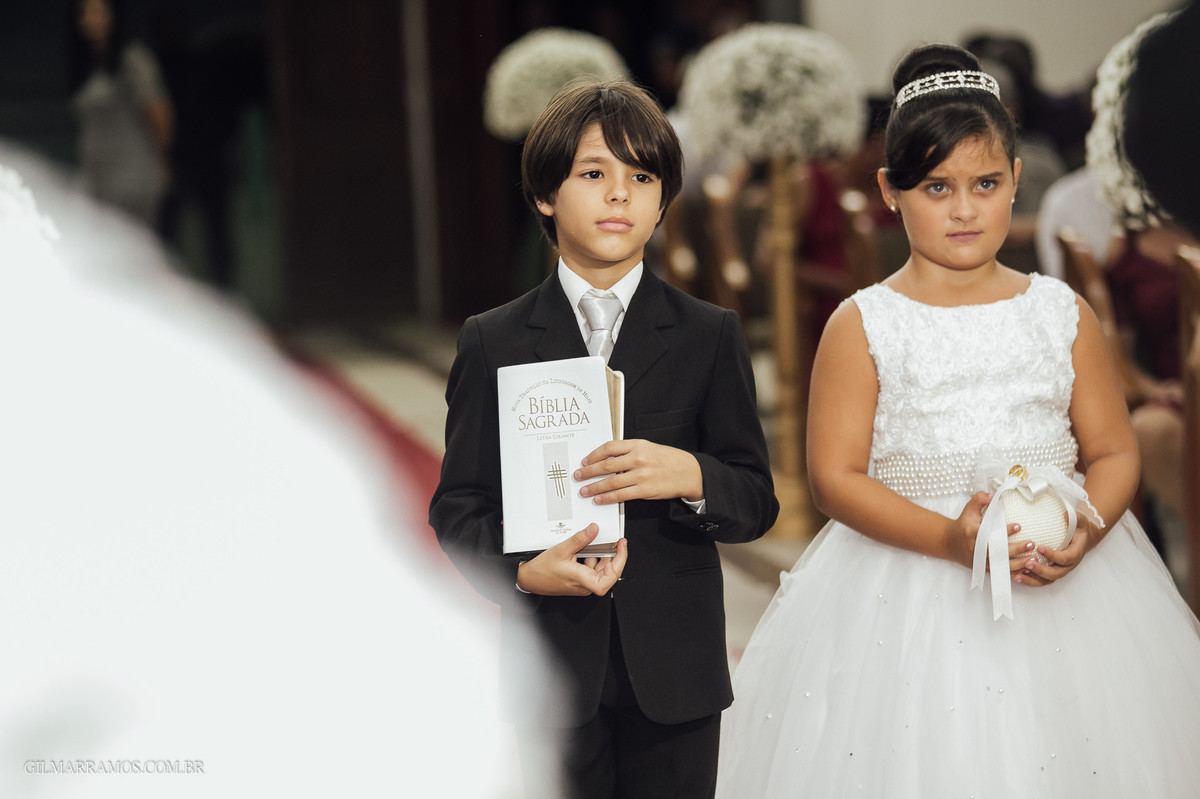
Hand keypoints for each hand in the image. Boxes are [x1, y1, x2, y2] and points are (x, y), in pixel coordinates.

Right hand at [516, 524, 627, 596]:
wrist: (529, 579)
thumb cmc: (542, 571)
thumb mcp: (562, 550)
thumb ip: (580, 539)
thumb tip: (594, 529)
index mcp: (584, 581)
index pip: (612, 576)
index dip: (620, 561)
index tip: (621, 547)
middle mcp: (585, 585)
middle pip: (609, 572)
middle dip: (614, 556)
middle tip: (617, 542)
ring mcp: (582, 584)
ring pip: (601, 570)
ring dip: (604, 557)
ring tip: (603, 542)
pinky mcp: (579, 580)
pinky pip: (591, 570)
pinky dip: (594, 559)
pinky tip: (589, 548)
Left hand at [574, 439, 703, 503]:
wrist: (688, 472)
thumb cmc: (667, 459)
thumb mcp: (648, 447)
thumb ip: (628, 451)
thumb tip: (605, 459)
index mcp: (637, 444)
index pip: (609, 448)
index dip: (593, 455)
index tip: (585, 461)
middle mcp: (638, 458)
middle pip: (606, 465)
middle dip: (588, 472)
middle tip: (578, 476)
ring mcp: (641, 475)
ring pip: (611, 482)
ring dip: (594, 487)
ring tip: (584, 490)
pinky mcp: (645, 490)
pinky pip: (621, 495)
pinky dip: (607, 498)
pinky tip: (599, 499)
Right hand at [946, 492, 1024, 570]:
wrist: (949, 543)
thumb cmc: (963, 525)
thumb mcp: (968, 509)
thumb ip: (980, 499)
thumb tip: (994, 495)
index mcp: (971, 533)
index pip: (989, 533)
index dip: (1004, 531)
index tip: (1019, 526)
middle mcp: (975, 549)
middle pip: (997, 552)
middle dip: (1015, 549)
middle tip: (1031, 544)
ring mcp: (979, 560)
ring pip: (1000, 565)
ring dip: (1018, 564)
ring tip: (1033, 559)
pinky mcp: (983, 568)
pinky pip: (999, 572)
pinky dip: (1013, 573)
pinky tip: (1026, 571)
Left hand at [1012, 515, 1098, 586]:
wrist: (1084, 539)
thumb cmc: (1079, 529)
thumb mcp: (1080, 521)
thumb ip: (1075, 518)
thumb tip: (1064, 514)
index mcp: (1075, 553)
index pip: (1065, 558)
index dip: (1053, 555)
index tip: (1040, 548)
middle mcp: (1068, 565)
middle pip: (1055, 574)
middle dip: (1041, 570)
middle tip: (1027, 563)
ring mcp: (1060, 570)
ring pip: (1047, 580)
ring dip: (1032, 579)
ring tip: (1018, 576)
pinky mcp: (1052, 571)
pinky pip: (1041, 580)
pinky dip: (1030, 580)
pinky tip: (1017, 576)